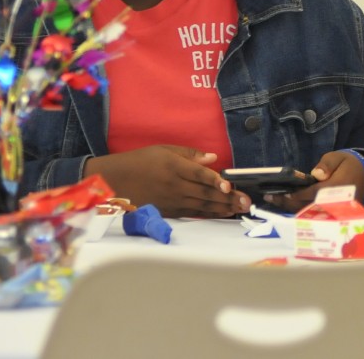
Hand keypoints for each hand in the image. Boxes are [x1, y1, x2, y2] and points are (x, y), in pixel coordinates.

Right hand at [84, 145, 249, 218]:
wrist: (117, 181)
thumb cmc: (141, 161)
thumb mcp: (164, 150)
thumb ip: (190, 154)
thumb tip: (212, 158)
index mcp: (173, 167)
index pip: (198, 174)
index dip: (215, 180)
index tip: (229, 186)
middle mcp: (175, 185)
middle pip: (205, 192)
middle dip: (228, 198)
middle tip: (247, 201)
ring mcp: (173, 200)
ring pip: (202, 205)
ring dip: (223, 207)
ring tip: (241, 208)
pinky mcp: (170, 211)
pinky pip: (194, 213)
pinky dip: (210, 213)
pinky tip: (223, 213)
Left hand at [262, 151, 363, 211]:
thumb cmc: (348, 164)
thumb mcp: (338, 157)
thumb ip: (327, 164)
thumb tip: (316, 174)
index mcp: (338, 187)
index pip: (315, 193)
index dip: (298, 194)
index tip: (282, 192)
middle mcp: (336, 203)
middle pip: (309, 206)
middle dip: (288, 203)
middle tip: (270, 198)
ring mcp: (335, 212)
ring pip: (310, 213)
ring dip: (291, 208)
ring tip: (273, 201)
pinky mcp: (333, 216)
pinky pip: (314, 215)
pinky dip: (299, 211)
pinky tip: (286, 204)